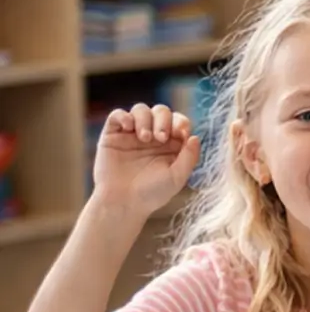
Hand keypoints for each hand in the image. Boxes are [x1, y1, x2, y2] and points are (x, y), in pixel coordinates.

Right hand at [92, 104, 199, 218]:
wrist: (122, 202)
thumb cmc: (152, 193)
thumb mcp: (177, 177)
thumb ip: (189, 157)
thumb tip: (194, 136)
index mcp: (171, 144)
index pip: (179, 122)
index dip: (181, 123)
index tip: (181, 134)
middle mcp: (152, 136)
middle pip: (161, 111)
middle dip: (163, 120)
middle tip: (160, 138)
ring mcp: (131, 134)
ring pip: (140, 109)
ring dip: (145, 119)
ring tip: (144, 138)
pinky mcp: (112, 135)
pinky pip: (117, 115)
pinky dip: (124, 116)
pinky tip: (129, 128)